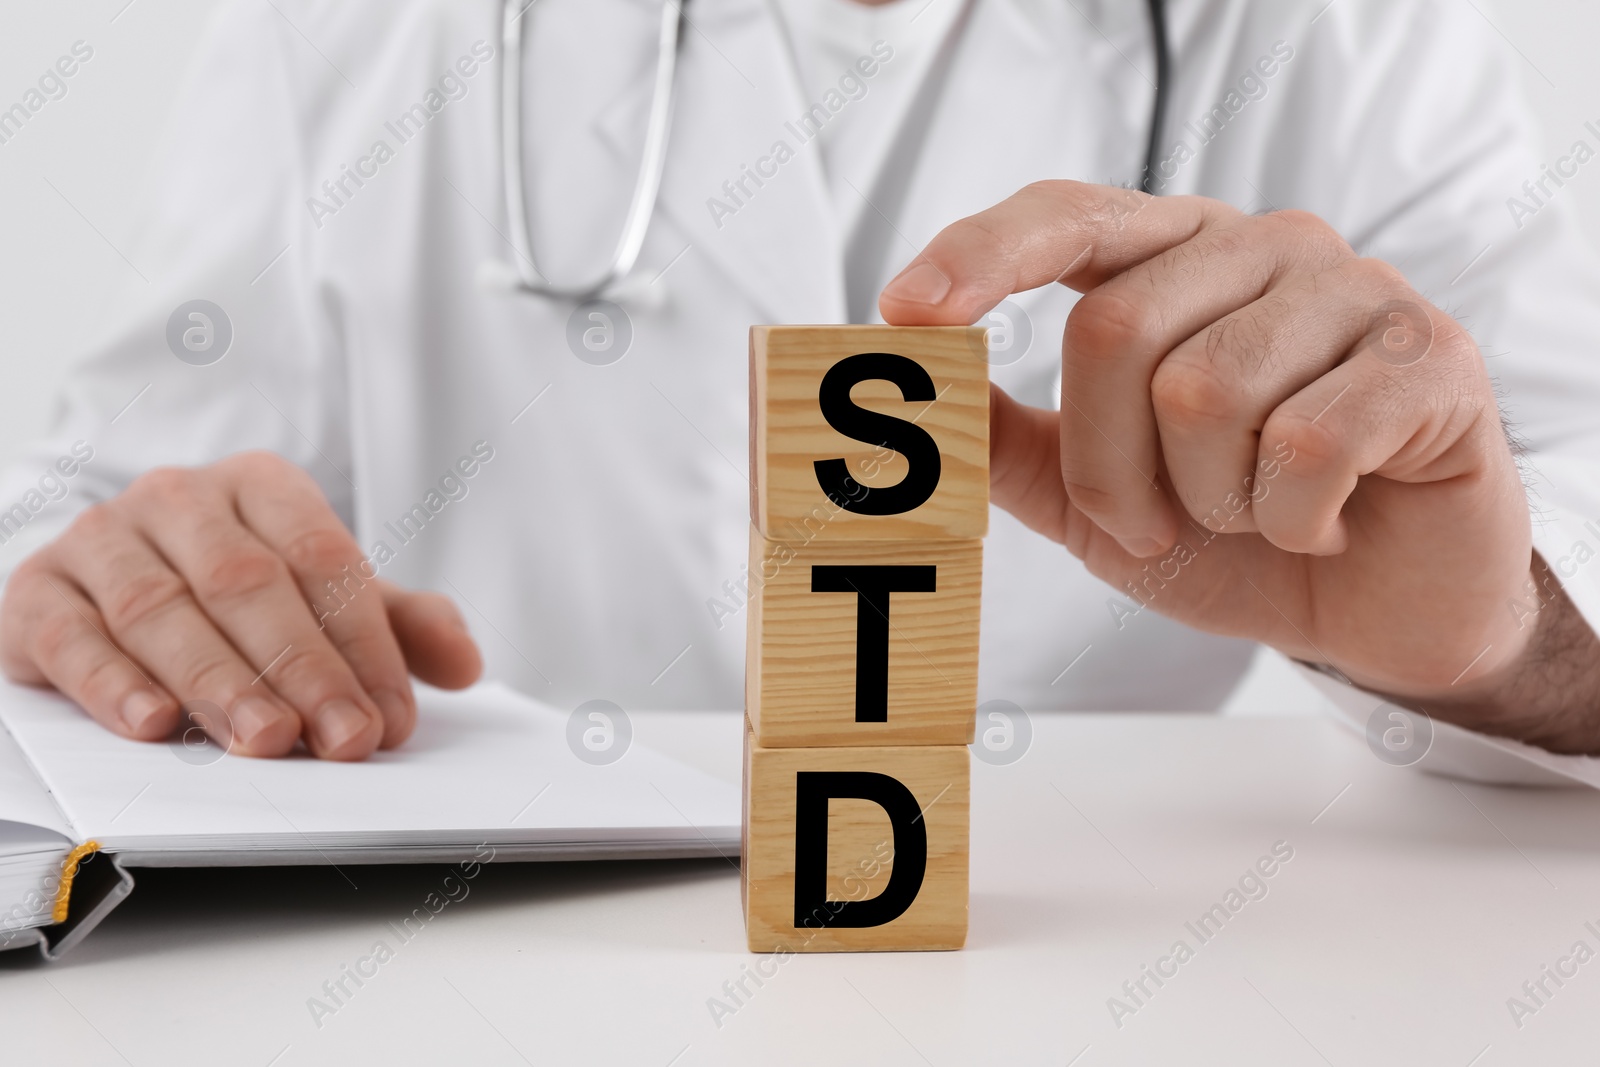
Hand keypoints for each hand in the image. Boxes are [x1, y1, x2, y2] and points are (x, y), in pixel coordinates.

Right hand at [0, 451, 481, 758]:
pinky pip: (71, 635)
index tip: (388, 718)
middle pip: (246, 583)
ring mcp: (101, 539)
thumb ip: (398, 625)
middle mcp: (178, 499)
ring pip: (161, 609)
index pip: (322, 558)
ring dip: (217, 681)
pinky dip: (112, 682)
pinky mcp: (38, 590)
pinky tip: (154, 725)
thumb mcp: (325, 598)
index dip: (361, 643)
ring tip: (263, 739)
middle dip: (301, 668)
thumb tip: (466, 664)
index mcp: (260, 486)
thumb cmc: (233, 591)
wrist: (110, 572)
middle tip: (339, 739)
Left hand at [880, 181, 1582, 740]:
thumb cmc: (1235, 536)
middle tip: (1154, 526)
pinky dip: (1294, 519)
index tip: (905, 311)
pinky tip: (1326, 521)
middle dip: (1108, 470)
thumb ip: (1011, 442)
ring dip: (1209, 501)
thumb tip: (918, 387)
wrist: (1376, 606)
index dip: (981, 254)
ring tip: (1257, 516)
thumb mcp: (1095, 501)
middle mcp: (1260, 247)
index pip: (1064, 216)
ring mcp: (1352, 288)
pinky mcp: (1428, 353)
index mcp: (1172, 260)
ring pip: (1205, 392)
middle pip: (1114, 330)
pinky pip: (1310, 442)